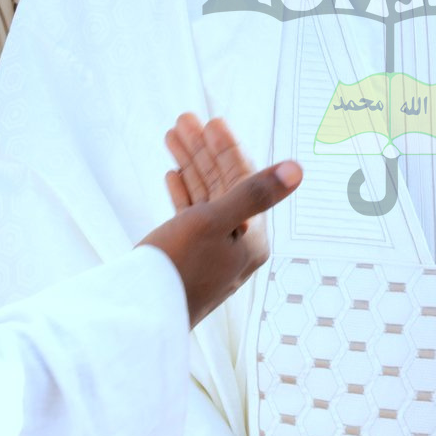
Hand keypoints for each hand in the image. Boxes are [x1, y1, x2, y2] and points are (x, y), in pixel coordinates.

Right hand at [141, 115, 301, 326]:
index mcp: (252, 240)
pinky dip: (182, 193)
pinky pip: (190, 217)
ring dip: (189, 165)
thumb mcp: (214, 222)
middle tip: (183, 119)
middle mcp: (237, 247)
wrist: (136, 316)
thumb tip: (299, 168)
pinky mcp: (189, 261)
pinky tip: (172, 173)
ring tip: (171, 134)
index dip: (228, 148)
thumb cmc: (177, 268)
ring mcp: (212, 254)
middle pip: (223, 186)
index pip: (245, 182)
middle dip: (203, 151)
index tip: (211, 120)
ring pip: (204, 198)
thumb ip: (254, 192)